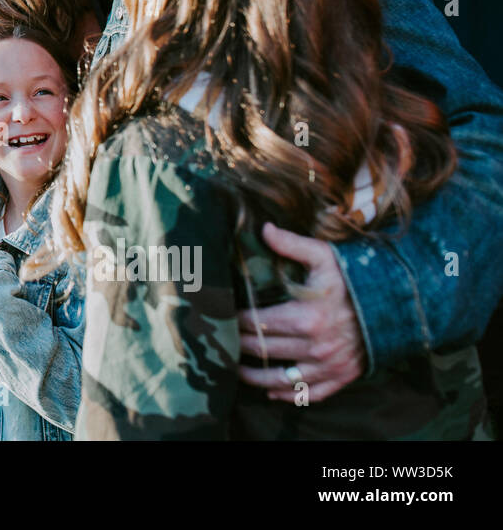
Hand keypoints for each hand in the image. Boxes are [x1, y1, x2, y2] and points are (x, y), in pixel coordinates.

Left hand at [236, 222, 365, 401]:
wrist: (401, 303)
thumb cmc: (358, 277)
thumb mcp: (325, 255)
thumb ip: (292, 245)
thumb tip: (264, 229)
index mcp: (306, 317)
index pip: (256, 323)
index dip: (236, 320)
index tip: (223, 316)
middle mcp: (315, 346)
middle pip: (263, 350)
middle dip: (240, 345)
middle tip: (223, 341)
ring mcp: (329, 365)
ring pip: (281, 379)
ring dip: (256, 377)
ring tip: (237, 370)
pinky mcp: (343, 376)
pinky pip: (311, 394)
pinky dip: (289, 396)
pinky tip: (272, 392)